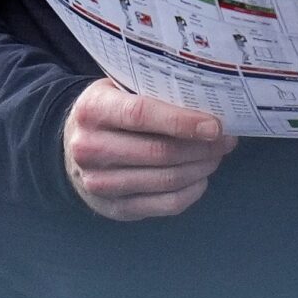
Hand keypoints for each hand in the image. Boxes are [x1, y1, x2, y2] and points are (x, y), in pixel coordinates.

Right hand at [62, 80, 235, 220]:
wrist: (71, 149)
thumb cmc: (109, 112)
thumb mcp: (118, 89)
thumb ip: (152, 90)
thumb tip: (208, 98)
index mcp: (93, 110)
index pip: (141, 115)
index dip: (182, 122)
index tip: (215, 125)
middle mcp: (90, 149)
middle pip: (159, 152)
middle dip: (202, 146)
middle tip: (226, 138)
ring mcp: (100, 183)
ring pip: (166, 180)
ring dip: (201, 167)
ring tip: (217, 154)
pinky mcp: (114, 208)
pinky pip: (166, 205)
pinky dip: (192, 191)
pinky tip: (201, 176)